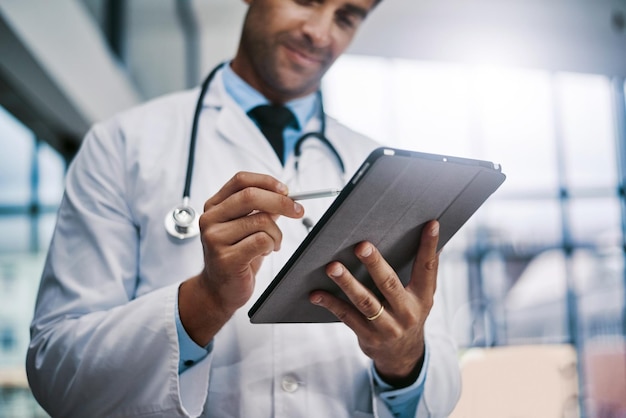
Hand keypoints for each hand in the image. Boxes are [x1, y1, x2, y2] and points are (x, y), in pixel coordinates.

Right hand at [179, 172, 303, 344]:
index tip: (286, 190)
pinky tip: (265, 252)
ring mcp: (215, 238)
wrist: (218, 290)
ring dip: (277, 233)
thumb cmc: (236, 256)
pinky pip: (262, 241)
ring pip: (261, 221)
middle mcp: (210, 219)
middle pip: (251, 196)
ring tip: (273, 244)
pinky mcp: (225, 258)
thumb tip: (286, 195)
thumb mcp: (246, 227)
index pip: (240, 180)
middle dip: (281, 202)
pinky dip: (271, 245)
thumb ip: (261, 209)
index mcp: (214, 206)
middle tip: (298, 211)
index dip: (266, 181)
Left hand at [310, 220, 439, 386]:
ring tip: (332, 267)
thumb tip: (428, 232)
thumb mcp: (421, 296)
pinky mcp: (368, 336)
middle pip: (389, 284)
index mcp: (422, 297)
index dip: (429, 246)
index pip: (427, 268)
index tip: (430, 224)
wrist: (402, 356)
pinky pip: (347, 317)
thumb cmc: (407, 313)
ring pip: (365, 302)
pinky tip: (316, 293)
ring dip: (347, 282)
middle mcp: (407, 313)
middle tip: (361, 246)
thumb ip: (422, 270)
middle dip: (375, 264)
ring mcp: (387, 327)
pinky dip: (330, 303)